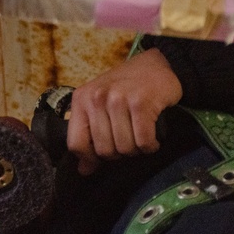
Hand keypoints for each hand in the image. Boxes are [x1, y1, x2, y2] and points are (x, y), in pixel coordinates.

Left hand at [67, 48, 182, 174]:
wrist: (158, 64)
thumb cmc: (128, 86)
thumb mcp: (101, 104)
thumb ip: (89, 134)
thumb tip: (84, 170)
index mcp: (82, 99)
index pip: (75, 144)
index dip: (90, 157)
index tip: (101, 157)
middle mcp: (97, 98)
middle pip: (103, 150)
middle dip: (119, 152)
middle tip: (128, 139)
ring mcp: (118, 99)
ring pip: (124, 148)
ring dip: (136, 149)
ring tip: (140, 136)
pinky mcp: (141, 103)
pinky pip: (143, 142)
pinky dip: (150, 145)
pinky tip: (152, 137)